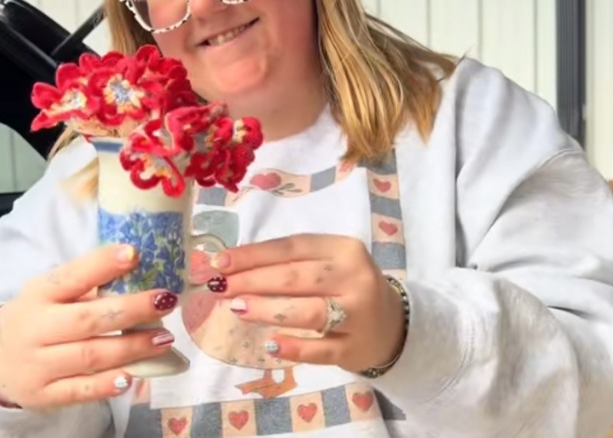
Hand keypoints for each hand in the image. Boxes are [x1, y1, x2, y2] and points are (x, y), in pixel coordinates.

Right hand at [0, 244, 178, 409]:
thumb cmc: (37, 318)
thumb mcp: (50, 294)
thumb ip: (87, 285)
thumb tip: (139, 270)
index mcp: (39, 294)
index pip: (71, 276)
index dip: (102, 265)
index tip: (134, 253)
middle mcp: (36, 329)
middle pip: (87, 319)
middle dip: (131, 309)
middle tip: (166, 301)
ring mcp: (38, 364)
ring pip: (90, 356)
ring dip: (132, 347)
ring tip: (164, 339)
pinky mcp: (44, 394)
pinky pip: (81, 390)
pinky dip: (108, 384)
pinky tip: (133, 376)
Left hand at [208, 234, 405, 372]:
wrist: (393, 326)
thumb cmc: (347, 289)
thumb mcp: (328, 266)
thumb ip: (288, 264)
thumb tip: (231, 267)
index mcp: (344, 249)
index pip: (292, 247)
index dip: (253, 255)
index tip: (220, 263)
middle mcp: (354, 278)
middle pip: (296, 277)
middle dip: (253, 281)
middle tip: (221, 288)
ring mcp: (357, 314)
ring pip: (309, 311)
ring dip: (269, 309)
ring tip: (238, 308)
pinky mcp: (354, 348)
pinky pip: (321, 349)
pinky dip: (295, 347)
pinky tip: (272, 345)